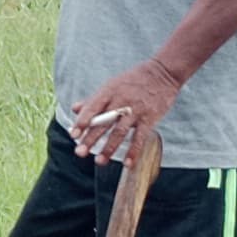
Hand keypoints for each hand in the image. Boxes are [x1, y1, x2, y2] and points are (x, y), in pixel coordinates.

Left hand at [68, 61, 185, 162]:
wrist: (163, 72)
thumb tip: (75, 109)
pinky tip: (127, 163)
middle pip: (103, 122)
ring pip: (120, 132)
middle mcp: (120, 101)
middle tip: (80, 152)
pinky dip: (134, 151)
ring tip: (100, 161)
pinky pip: (140, 137)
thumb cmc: (134, 80)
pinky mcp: (149, 118)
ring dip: (109, 148)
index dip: (82, 122)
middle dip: (90, 138)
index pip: (92, 108)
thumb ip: (93, 99)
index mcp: (108, 92)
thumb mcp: (111, 85)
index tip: (73, 135)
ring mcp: (135, 110)